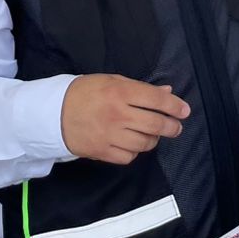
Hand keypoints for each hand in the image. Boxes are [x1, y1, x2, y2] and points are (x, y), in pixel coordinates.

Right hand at [61, 74, 190, 164]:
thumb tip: (167, 93)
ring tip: (152, 134)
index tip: (185, 110)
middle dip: (171, 127)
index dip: (175, 106)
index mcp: (120, 92)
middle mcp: (117, 114)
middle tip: (176, 127)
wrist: (53, 113)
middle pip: (155, 124)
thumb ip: (141, 89)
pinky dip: (135, 150)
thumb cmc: (86, 92)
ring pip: (145, 143)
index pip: (156, 100)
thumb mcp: (112, 81)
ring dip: (154, 139)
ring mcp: (110, 135)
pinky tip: (133, 143)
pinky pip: (129, 156)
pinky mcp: (102, 152)